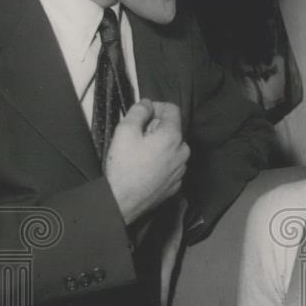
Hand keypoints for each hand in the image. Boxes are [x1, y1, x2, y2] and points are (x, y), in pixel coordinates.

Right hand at [105, 100, 189, 224]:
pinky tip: (146, 168)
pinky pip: (172, 165)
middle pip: (173, 130)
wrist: (122, 201)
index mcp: (173, 137)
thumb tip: (147, 104)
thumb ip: (139, 111)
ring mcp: (181, 170)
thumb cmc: (124, 165)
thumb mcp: (125, 130)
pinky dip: (162, 162)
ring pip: (174, 148)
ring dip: (160, 145)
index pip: (172, 109)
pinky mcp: (176, 185)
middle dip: (157, 128)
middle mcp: (183, 153)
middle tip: (138, 136)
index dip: (156, 107)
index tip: (143, 114)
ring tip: (141, 154)